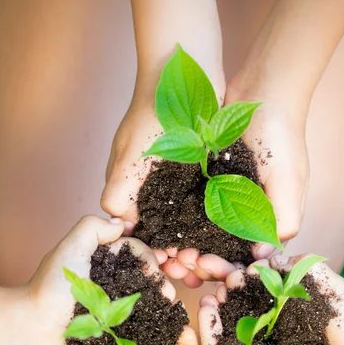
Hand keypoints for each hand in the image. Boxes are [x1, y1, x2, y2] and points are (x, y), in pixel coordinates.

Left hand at [25, 216, 198, 344]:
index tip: (156, 266)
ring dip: (161, 301)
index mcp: (103, 260)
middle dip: (160, 280)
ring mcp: (115, 307)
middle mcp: (112, 281)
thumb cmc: (50, 288)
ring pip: (147, 299)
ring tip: (168, 306)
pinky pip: (139, 324)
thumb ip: (93, 227)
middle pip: (146, 276)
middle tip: (167, 292)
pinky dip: (155, 322)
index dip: (148, 258)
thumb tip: (121, 223)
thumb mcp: (70, 248)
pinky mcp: (115, 330)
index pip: (136, 252)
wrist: (34, 329)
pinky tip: (165, 323)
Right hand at [101, 76, 226, 289]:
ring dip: (196, 244)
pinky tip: (226, 238)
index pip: (139, 231)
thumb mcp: (132, 155)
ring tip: (210, 263)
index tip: (169, 269)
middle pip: (164, 232)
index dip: (152, 252)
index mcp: (132, 186)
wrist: (186, 70)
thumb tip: (117, 227)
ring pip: (186, 222)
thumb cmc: (155, 110)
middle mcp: (154, 187)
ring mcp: (178, 180)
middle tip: (194, 274)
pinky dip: (212, 222)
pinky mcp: (201, 170)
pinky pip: (206, 203)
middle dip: (177, 255)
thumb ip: (119, 191)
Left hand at [182, 84, 309, 282]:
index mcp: (270, 220)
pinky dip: (180, 224)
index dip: (225, 267)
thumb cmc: (282, 137)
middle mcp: (248, 214)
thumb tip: (263, 257)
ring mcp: (228, 199)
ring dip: (188, 247)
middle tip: (181, 261)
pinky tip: (165, 231)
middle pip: (222, 251)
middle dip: (201, 261)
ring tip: (169, 252)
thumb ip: (283, 219)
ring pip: (205, 236)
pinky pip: (193, 210)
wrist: (263, 92)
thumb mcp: (289, 180)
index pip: (246, 258)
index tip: (204, 266)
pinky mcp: (210, 184)